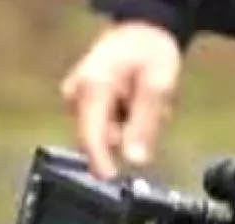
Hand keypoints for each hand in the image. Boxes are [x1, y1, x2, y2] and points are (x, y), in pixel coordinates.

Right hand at [60, 21, 184, 178]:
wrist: (139, 32)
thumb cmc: (149, 51)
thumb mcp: (159, 85)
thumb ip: (145, 124)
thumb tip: (135, 160)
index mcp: (92, 86)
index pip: (91, 135)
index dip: (100, 162)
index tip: (111, 179)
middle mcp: (76, 94)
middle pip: (98, 138)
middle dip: (126, 134)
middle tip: (151, 112)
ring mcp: (75, 100)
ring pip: (102, 134)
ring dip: (126, 128)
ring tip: (143, 104)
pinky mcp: (79, 105)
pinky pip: (102, 126)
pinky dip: (120, 121)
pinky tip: (131, 103)